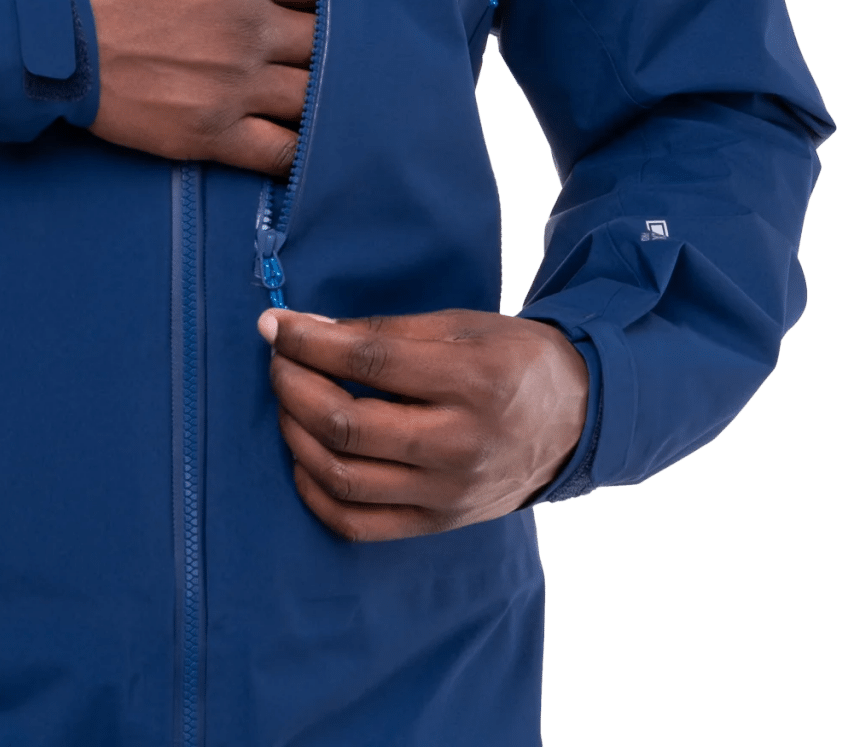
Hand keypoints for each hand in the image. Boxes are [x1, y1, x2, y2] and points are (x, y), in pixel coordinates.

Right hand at [59, 0, 315, 176]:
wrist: (38, 26)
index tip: (315, 0)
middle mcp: (250, 30)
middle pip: (324, 42)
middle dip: (329, 44)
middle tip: (323, 49)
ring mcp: (232, 85)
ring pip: (310, 97)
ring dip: (324, 95)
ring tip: (325, 95)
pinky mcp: (208, 133)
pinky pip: (278, 152)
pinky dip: (302, 151)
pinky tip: (310, 145)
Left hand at [256, 308, 587, 539]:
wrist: (575, 419)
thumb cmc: (511, 359)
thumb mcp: (459, 326)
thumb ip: (383, 331)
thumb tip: (305, 330)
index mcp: (471, 381)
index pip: (368, 361)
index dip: (310, 342)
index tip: (275, 325)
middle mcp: (459, 445)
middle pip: (348, 425)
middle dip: (294, 387)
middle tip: (279, 361)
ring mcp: (447, 494)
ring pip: (344, 478)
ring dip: (296, 435)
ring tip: (288, 402)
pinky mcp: (437, 524)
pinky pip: (358, 524)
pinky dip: (317, 493)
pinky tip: (305, 457)